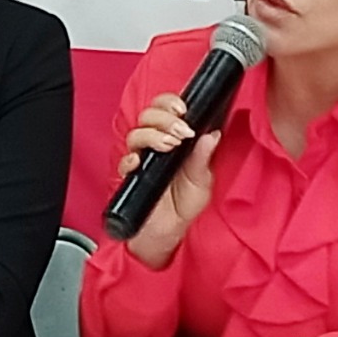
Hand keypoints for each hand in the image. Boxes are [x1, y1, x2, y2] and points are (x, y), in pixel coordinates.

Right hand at [119, 93, 221, 268]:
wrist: (168, 233)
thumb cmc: (183, 205)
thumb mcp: (202, 181)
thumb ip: (204, 158)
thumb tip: (213, 134)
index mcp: (174, 140)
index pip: (165, 109)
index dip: (170, 103)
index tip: (183, 108)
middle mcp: (155, 146)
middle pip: (148, 116)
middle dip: (164, 118)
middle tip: (180, 130)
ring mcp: (142, 160)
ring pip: (136, 134)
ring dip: (152, 135)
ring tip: (169, 145)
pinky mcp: (130, 178)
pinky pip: (123, 162)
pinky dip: (130, 158)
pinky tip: (141, 161)